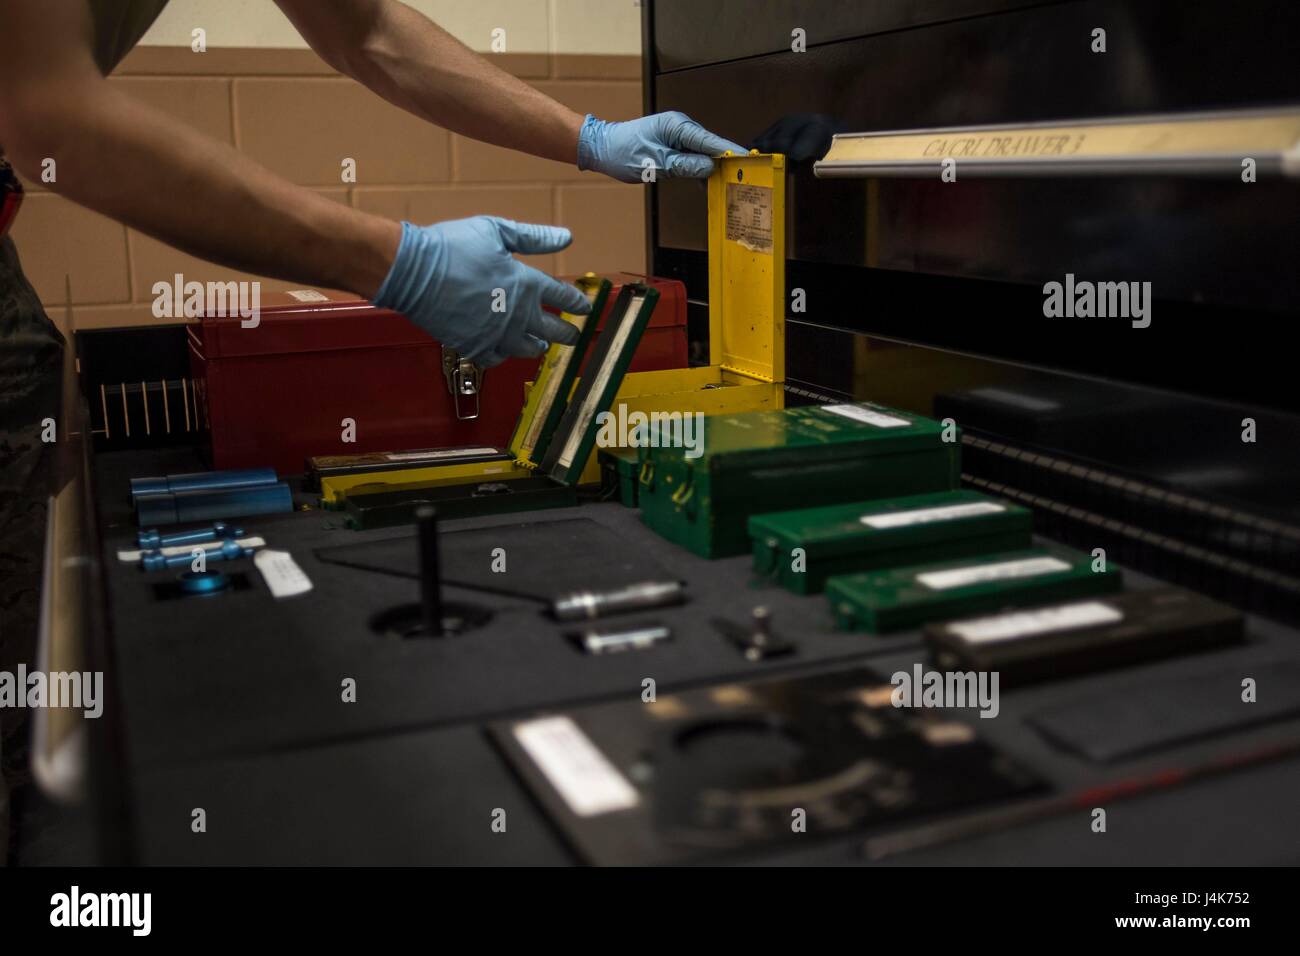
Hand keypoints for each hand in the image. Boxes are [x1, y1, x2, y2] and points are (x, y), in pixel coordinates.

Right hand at [373, 217, 588, 366]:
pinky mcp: (474, 346)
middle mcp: (518, 315)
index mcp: (527, 284)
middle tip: (573, 335)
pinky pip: (497, 358)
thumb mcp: (496, 231)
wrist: (413, 272)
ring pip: (528, 349)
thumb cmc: (453, 247)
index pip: (563, 297)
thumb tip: (566, 237)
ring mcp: (496, 335)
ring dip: (537, 345)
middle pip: (554, 331)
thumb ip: (534, 237)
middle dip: (567, 333)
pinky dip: (504, 354)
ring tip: (540, 344)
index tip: (585, 308)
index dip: (577, 303)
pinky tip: (504, 349)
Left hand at [577, 111, 747, 182]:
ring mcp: (677, 135)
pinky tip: (706, 184)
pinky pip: (692, 157)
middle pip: (711, 146)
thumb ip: (684, 165)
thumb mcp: (655, 163)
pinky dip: (699, 169)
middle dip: (726, 161)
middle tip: (742, 178)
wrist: (603, 148)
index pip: (710, 140)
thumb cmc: (623, 152)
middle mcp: (680, 127)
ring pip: (703, 153)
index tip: (749, 161)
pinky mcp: (673, 145)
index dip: (731, 152)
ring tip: (728, 184)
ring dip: (713, 168)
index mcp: (677, 126)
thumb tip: (710, 166)